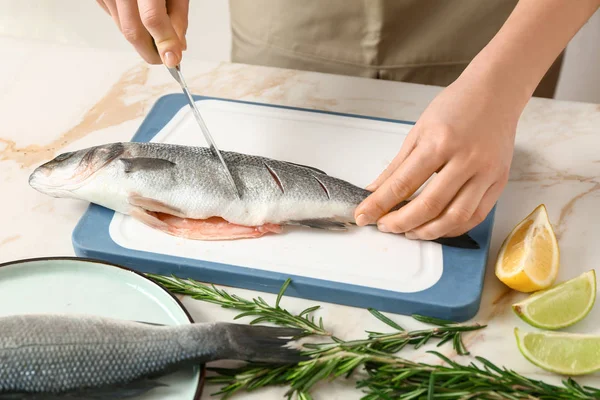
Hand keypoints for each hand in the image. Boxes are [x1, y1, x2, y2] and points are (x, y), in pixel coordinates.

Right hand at [96, 0, 188, 66]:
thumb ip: (178, 17)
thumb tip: (177, 47)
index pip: (152, 18)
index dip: (164, 42)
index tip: (173, 60)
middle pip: (133, 30)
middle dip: (151, 51)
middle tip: (166, 58)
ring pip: (123, 29)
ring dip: (143, 39)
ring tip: (157, 30)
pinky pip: (116, 20)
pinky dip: (131, 24)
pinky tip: (139, 13)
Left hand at [354, 71, 518, 239]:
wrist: (495, 92)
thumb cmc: (455, 107)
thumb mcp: (418, 131)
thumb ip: (397, 166)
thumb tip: (374, 192)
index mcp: (439, 142)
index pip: (403, 184)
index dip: (379, 205)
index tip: (363, 216)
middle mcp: (465, 159)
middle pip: (429, 205)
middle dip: (401, 223)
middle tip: (385, 226)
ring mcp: (486, 173)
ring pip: (455, 217)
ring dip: (427, 232)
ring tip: (409, 232)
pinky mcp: (499, 182)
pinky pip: (476, 216)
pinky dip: (453, 228)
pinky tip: (436, 227)